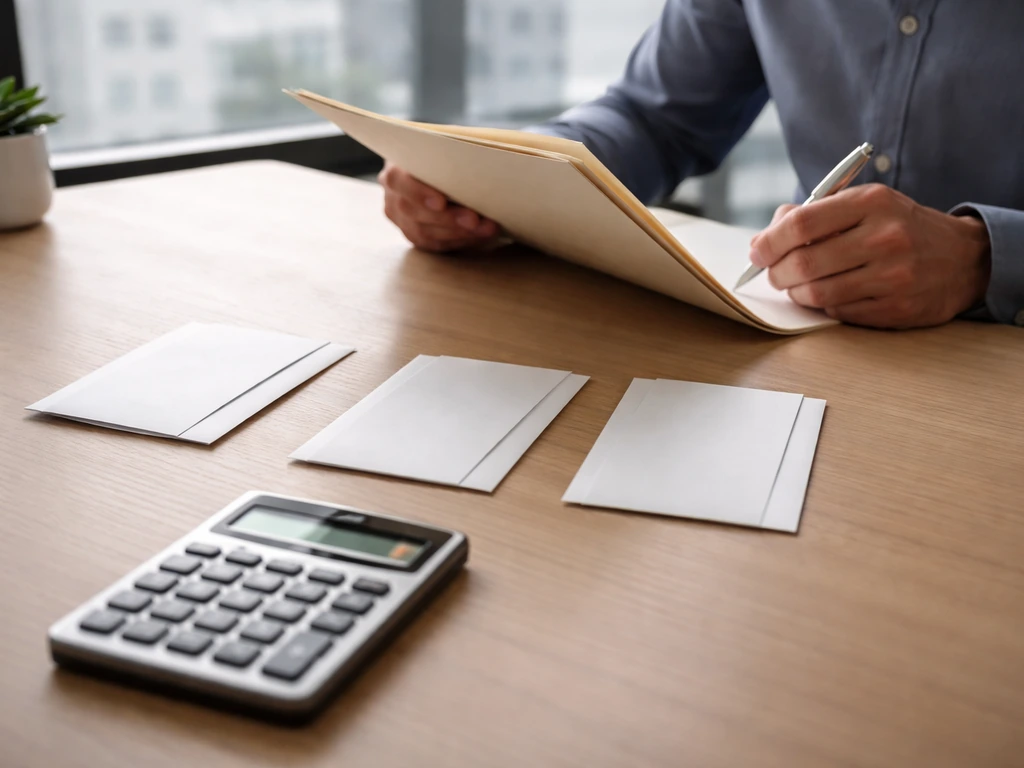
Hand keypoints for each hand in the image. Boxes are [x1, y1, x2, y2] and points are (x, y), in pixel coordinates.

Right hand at [378, 162, 498, 252]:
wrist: (435, 168)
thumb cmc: (442, 154)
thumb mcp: (444, 145)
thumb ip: (451, 150)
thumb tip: (479, 160)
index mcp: (394, 167)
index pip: (397, 180)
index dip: (418, 192)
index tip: (441, 202)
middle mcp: (392, 196)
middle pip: (412, 212)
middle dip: (447, 218)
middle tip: (474, 220)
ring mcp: (401, 219)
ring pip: (424, 232)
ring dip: (458, 233)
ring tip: (486, 228)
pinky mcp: (414, 236)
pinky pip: (434, 244)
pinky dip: (459, 241)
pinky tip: (479, 236)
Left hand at [749, 184, 991, 327]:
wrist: (963, 259)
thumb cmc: (899, 228)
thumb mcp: (864, 204)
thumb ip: (813, 214)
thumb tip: (762, 238)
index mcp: (872, 203)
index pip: (801, 224)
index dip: (769, 242)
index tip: (757, 252)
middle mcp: (885, 238)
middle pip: (804, 264)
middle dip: (777, 273)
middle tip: (774, 273)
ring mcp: (893, 276)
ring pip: (817, 294)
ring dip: (796, 293)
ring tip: (798, 285)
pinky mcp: (896, 308)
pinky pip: (839, 312)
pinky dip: (824, 306)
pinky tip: (830, 295)